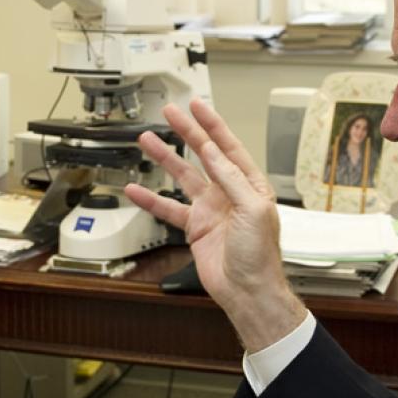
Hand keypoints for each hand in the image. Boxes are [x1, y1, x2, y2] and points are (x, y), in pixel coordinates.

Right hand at [125, 99, 305, 351]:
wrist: (247, 290)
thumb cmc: (260, 255)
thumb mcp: (252, 209)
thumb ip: (231, 179)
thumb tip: (213, 153)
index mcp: (249, 185)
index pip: (228, 147)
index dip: (212, 125)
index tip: (197, 107)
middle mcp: (229, 194)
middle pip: (203, 155)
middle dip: (186, 132)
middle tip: (170, 113)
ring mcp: (210, 210)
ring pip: (183, 177)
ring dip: (165, 158)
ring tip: (148, 140)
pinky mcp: (195, 228)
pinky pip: (169, 209)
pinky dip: (151, 200)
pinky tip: (136, 189)